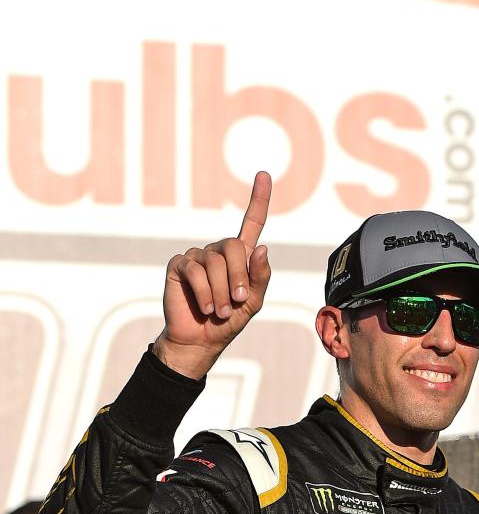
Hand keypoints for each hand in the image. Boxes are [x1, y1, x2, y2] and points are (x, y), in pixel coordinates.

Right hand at [154, 171, 272, 378]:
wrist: (201, 339)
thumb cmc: (229, 321)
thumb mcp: (252, 302)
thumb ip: (259, 277)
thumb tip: (261, 248)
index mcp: (240, 257)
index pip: (252, 223)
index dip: (259, 200)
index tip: (263, 174)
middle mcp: (218, 251)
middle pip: (233, 246)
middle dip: (238, 276)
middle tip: (237, 301)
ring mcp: (197, 256)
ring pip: (214, 263)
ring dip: (220, 292)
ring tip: (220, 311)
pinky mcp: (179, 265)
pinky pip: (195, 271)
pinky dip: (204, 293)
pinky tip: (205, 308)